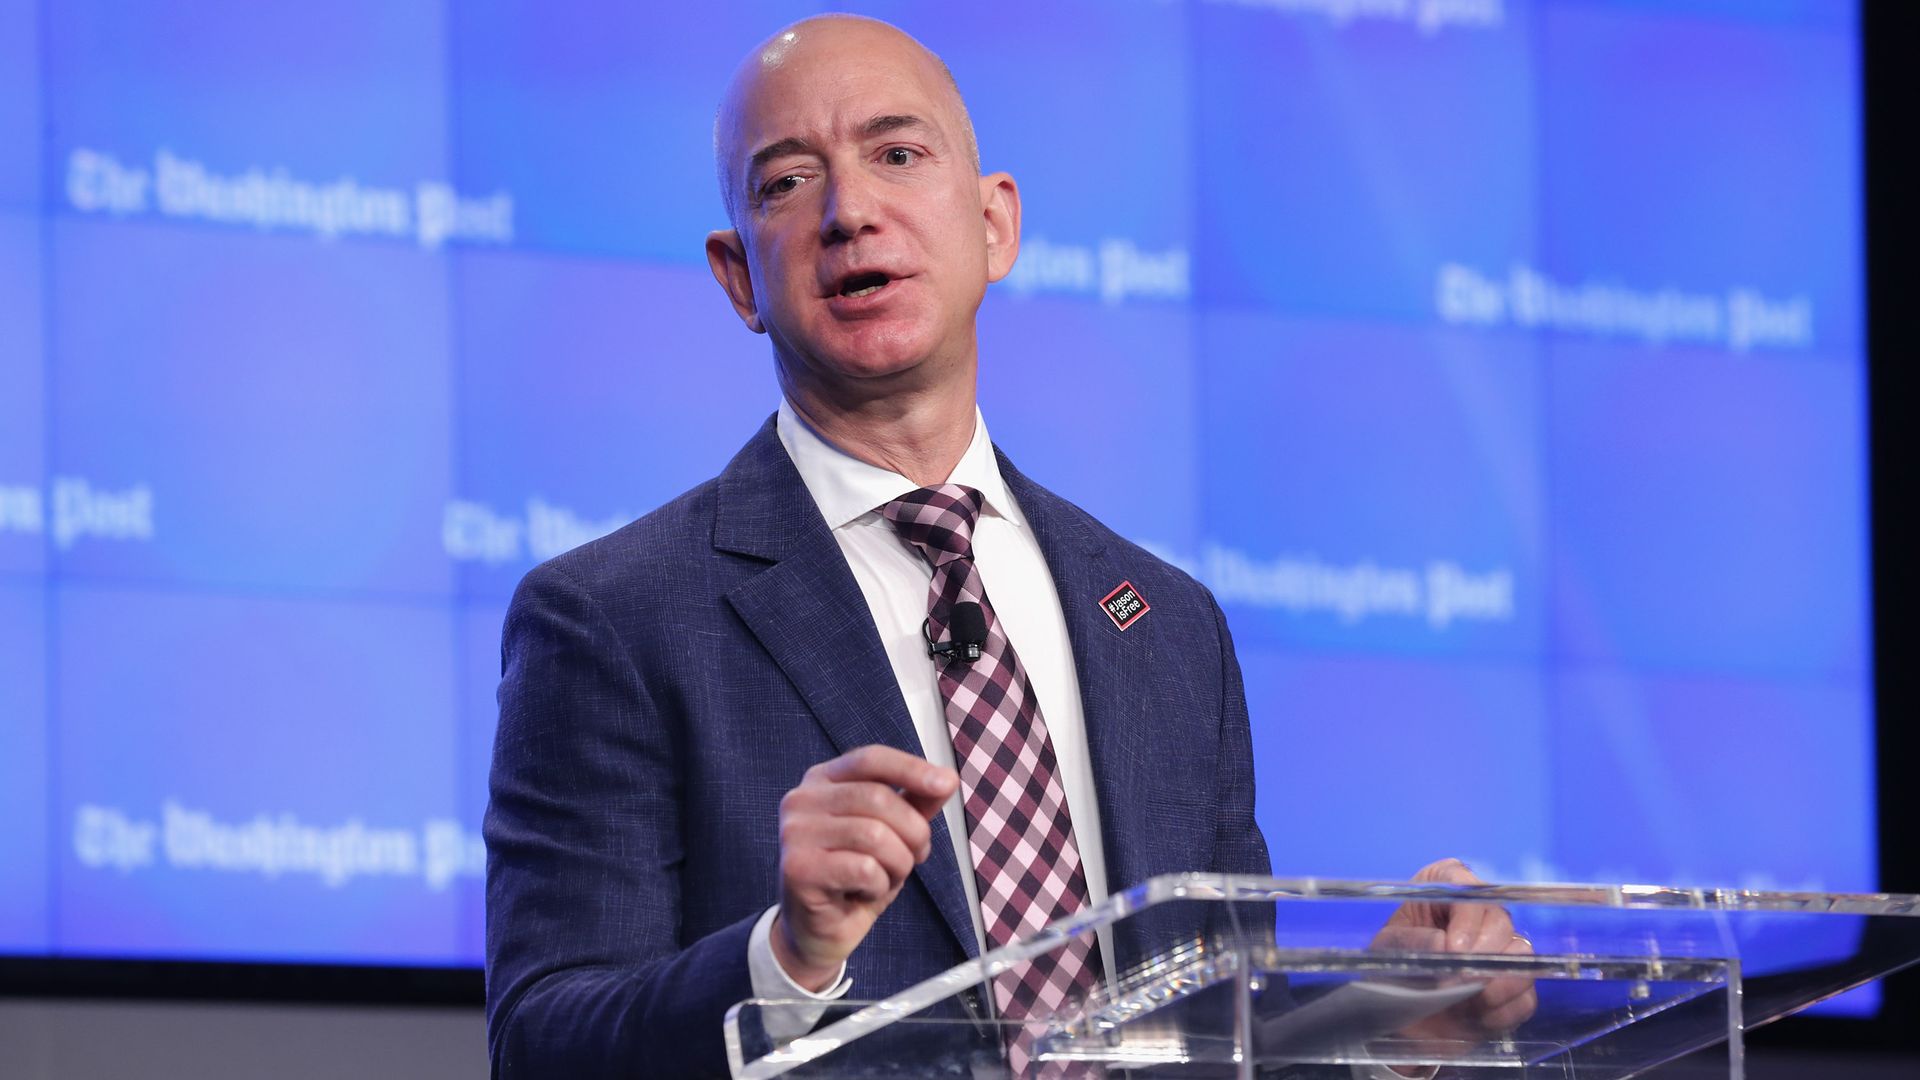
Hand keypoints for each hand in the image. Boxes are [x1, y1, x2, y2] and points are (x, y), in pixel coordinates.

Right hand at [771, 745, 959, 990]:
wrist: (817, 933)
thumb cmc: (854, 879)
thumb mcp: (892, 835)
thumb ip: (914, 804)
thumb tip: (946, 780)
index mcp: (822, 781)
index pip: (870, 759)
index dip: (911, 769)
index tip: (946, 783)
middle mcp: (801, 800)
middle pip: (879, 798)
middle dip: (913, 832)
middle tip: (914, 857)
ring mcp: (795, 833)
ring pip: (875, 835)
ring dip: (898, 864)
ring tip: (885, 878)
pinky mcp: (798, 868)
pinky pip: (864, 869)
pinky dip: (879, 886)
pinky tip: (863, 894)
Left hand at [1373, 859, 1538, 1045]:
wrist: (1400, 1018)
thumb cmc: (1390, 970)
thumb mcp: (1386, 951)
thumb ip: (1409, 942)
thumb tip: (1442, 944)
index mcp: (1444, 889)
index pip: (1464, 886)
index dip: (1466, 918)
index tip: (1454, 949)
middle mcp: (1480, 913)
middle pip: (1500, 920)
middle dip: (1482, 953)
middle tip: (1459, 980)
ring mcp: (1503, 949)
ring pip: (1522, 954)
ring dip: (1497, 981)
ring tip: (1467, 999)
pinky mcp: (1515, 987)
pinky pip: (1526, 996)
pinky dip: (1504, 1010)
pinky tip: (1477, 1017)